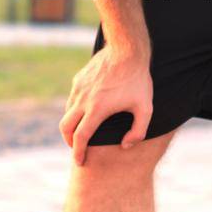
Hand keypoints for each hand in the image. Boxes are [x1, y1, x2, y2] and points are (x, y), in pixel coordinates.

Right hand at [59, 43, 152, 165]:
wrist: (126, 49)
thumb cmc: (139, 80)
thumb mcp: (146, 108)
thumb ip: (138, 132)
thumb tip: (124, 145)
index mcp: (97, 110)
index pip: (80, 138)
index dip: (78, 153)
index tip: (80, 162)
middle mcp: (83, 100)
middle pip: (65, 127)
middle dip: (68, 141)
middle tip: (77, 148)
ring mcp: (79, 88)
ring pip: (67, 112)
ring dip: (71, 125)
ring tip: (83, 130)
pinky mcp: (79, 78)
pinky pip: (72, 98)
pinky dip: (75, 109)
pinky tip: (87, 110)